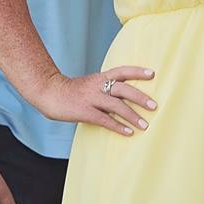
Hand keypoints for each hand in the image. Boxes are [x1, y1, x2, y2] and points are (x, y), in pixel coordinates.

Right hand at [30, 66, 154, 134]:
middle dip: (140, 97)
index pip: (122, 71)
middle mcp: (97, 86)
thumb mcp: (90, 84)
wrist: (49, 92)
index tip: (152, 74)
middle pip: (123, 89)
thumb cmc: (71, 91)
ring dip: (132, 116)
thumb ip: (105, 88)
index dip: (137, 71)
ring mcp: (91, 98)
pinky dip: (118, 126)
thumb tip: (124, 98)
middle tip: (154, 106)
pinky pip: (105, 120)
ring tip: (144, 125)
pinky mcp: (84, 112)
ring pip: (116, 106)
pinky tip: (128, 132)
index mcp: (100, 77)